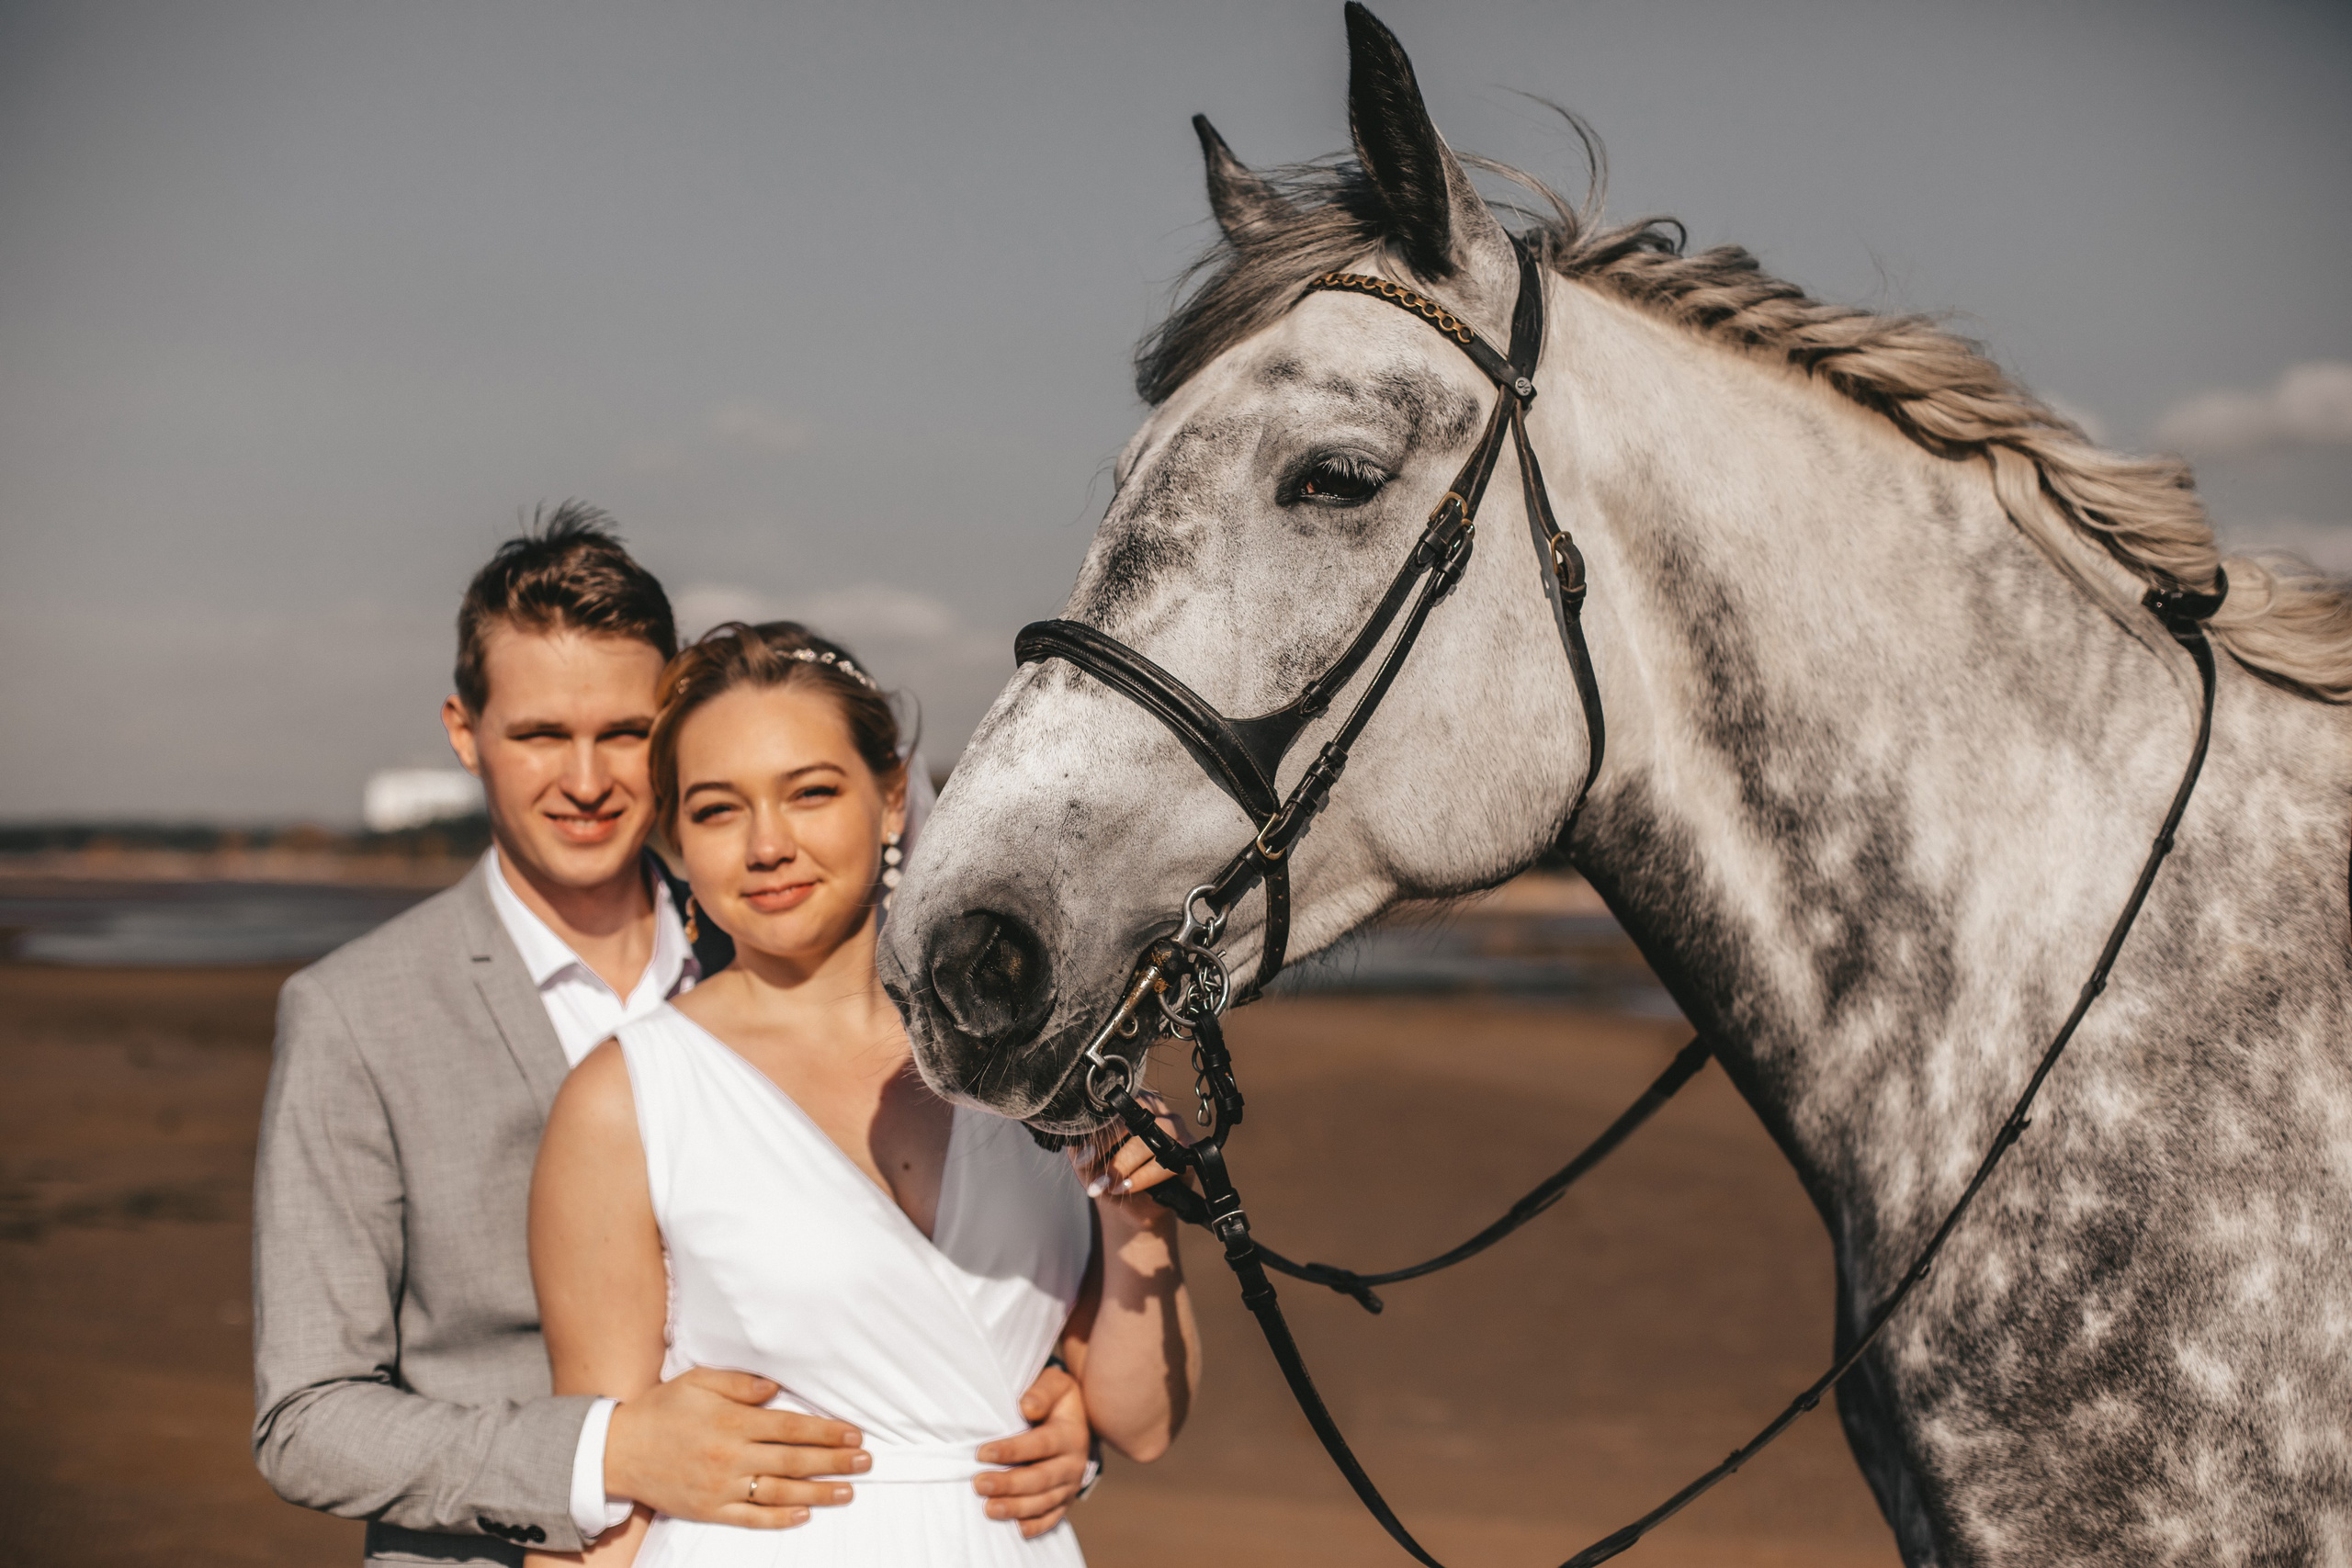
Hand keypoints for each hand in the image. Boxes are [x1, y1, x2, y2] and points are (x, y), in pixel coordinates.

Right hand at [605, 1366, 869, 1527]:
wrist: (618, 1450)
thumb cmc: (663, 1410)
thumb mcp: (698, 1381)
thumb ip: (739, 1383)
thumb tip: (775, 1388)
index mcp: (732, 1421)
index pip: (791, 1427)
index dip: (826, 1432)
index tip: (854, 1434)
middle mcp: (731, 1455)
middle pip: (793, 1460)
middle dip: (834, 1461)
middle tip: (866, 1461)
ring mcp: (721, 1486)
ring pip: (779, 1491)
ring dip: (818, 1492)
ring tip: (848, 1491)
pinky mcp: (709, 1509)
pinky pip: (750, 1517)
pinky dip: (779, 1517)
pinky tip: (804, 1514)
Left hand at [973, 1363, 1091, 1537]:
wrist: (1076, 1417)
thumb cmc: (1055, 1399)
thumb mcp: (1054, 1384)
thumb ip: (1041, 1392)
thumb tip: (1027, 1407)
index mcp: (1070, 1433)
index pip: (1040, 1444)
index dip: (1012, 1450)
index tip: (982, 1453)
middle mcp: (1074, 1462)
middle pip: (1040, 1478)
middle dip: (1008, 1484)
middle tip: (978, 1485)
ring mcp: (1071, 1484)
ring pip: (1044, 1502)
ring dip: (1016, 1508)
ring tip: (989, 1509)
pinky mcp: (1065, 1499)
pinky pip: (1052, 1517)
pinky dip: (1036, 1526)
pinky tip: (1017, 1530)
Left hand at [1071, 1090, 1190, 1221]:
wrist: (1131, 1206)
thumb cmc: (1107, 1173)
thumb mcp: (1087, 1161)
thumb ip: (1081, 1151)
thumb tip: (1083, 1152)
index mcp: (1126, 1101)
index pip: (1113, 1105)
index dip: (1098, 1132)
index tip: (1083, 1158)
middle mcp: (1153, 1108)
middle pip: (1137, 1114)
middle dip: (1115, 1146)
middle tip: (1100, 1175)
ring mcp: (1175, 1127)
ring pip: (1156, 1135)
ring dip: (1129, 1162)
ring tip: (1111, 1185)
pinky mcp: (1189, 1151)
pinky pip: (1169, 1159)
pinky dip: (1145, 1176)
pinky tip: (1127, 1188)